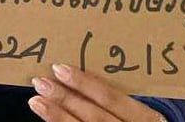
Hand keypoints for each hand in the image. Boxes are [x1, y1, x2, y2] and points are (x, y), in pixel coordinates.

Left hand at [29, 64, 166, 120]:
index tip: (59, 68)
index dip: (85, 83)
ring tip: (36, 101)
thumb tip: (72, 73)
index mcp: (148, 119)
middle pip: (96, 116)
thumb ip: (114, 97)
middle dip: (65, 98)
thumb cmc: (137, 121)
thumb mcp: (137, 111)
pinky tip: (46, 116)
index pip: (112, 99)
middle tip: (41, 82)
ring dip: (57, 115)